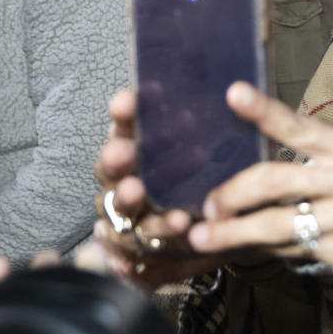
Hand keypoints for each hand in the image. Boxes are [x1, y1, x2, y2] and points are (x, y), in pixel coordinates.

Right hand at [93, 91, 221, 287]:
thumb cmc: (208, 171)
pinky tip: (177, 223)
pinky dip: (158, 232)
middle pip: (112, 168)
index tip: (126, 101)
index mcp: (137, 146)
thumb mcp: (210, 143)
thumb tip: (211, 89)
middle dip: (116, 159)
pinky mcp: (142, 244)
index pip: (124, 127)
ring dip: (129, 199)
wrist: (220, 221)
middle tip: (123, 152)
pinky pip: (140, 241)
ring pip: (121, 207)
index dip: (122, 115)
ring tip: (138, 190)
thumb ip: (202, 120)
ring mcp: (129, 214)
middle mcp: (125, 178)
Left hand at [186, 82, 332, 297]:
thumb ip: (321, 169)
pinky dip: (266, 251)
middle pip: (276, 178)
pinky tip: (251, 252)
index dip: (265, 111)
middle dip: (233, 193)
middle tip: (208, 205)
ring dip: (234, 231)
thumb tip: (263, 178)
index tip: (233, 93)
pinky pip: (292, 249)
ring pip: (276, 221)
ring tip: (204, 236)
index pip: (303, 127)